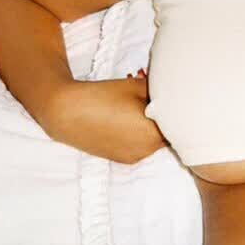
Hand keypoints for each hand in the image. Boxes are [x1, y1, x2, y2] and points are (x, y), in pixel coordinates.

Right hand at [49, 71, 168, 163]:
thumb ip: (159, 89)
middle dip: (161, 111)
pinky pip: (139, 144)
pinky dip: (138, 131)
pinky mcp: (121, 158)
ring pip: (152, 138)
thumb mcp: (136, 86)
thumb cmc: (102, 96)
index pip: (178, 121)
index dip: (174, 103)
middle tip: (148, 90)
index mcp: (154, 134)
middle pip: (166, 130)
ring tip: (134, 101)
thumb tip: (170, 89)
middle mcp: (147, 150)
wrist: (66, 112)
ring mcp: (134, 156)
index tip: (167, 89)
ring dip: (150, 122)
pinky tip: (125, 115)